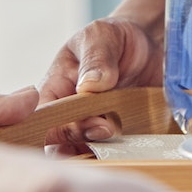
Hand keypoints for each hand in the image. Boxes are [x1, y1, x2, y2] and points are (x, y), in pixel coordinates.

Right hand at [36, 15, 161, 155]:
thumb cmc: (115, 37)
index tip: (85, 120)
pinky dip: (120, 155)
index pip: (42, 118)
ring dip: (100, 152)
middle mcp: (69, 114)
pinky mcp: (116, 137)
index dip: (56, 127)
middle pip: (60, 143)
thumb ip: (96, 58)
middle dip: (81, 140)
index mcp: (54, 89)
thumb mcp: (102, 36)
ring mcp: (93, 128)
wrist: (149, 44)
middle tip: (108, 126)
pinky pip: (112, 156)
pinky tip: (133, 146)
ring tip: (121, 136)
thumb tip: (90, 86)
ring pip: (84, 155)